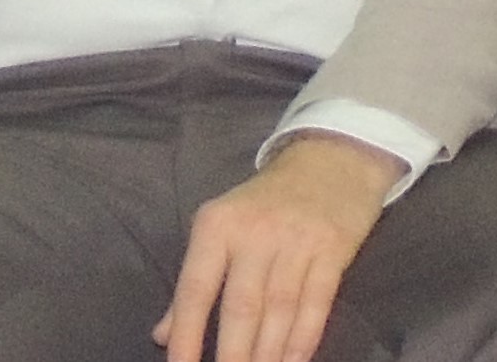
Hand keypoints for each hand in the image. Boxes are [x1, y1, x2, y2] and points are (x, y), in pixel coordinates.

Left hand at [156, 131, 400, 361]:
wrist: (332, 156)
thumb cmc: (266, 201)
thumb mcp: (221, 227)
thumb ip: (194, 281)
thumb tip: (162, 336)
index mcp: (219, 225)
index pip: (196, 291)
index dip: (186, 337)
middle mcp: (257, 231)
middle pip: (241, 307)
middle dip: (233, 356)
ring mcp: (298, 239)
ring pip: (279, 310)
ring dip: (268, 354)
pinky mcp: (334, 246)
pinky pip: (317, 302)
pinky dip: (304, 338)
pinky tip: (294, 361)